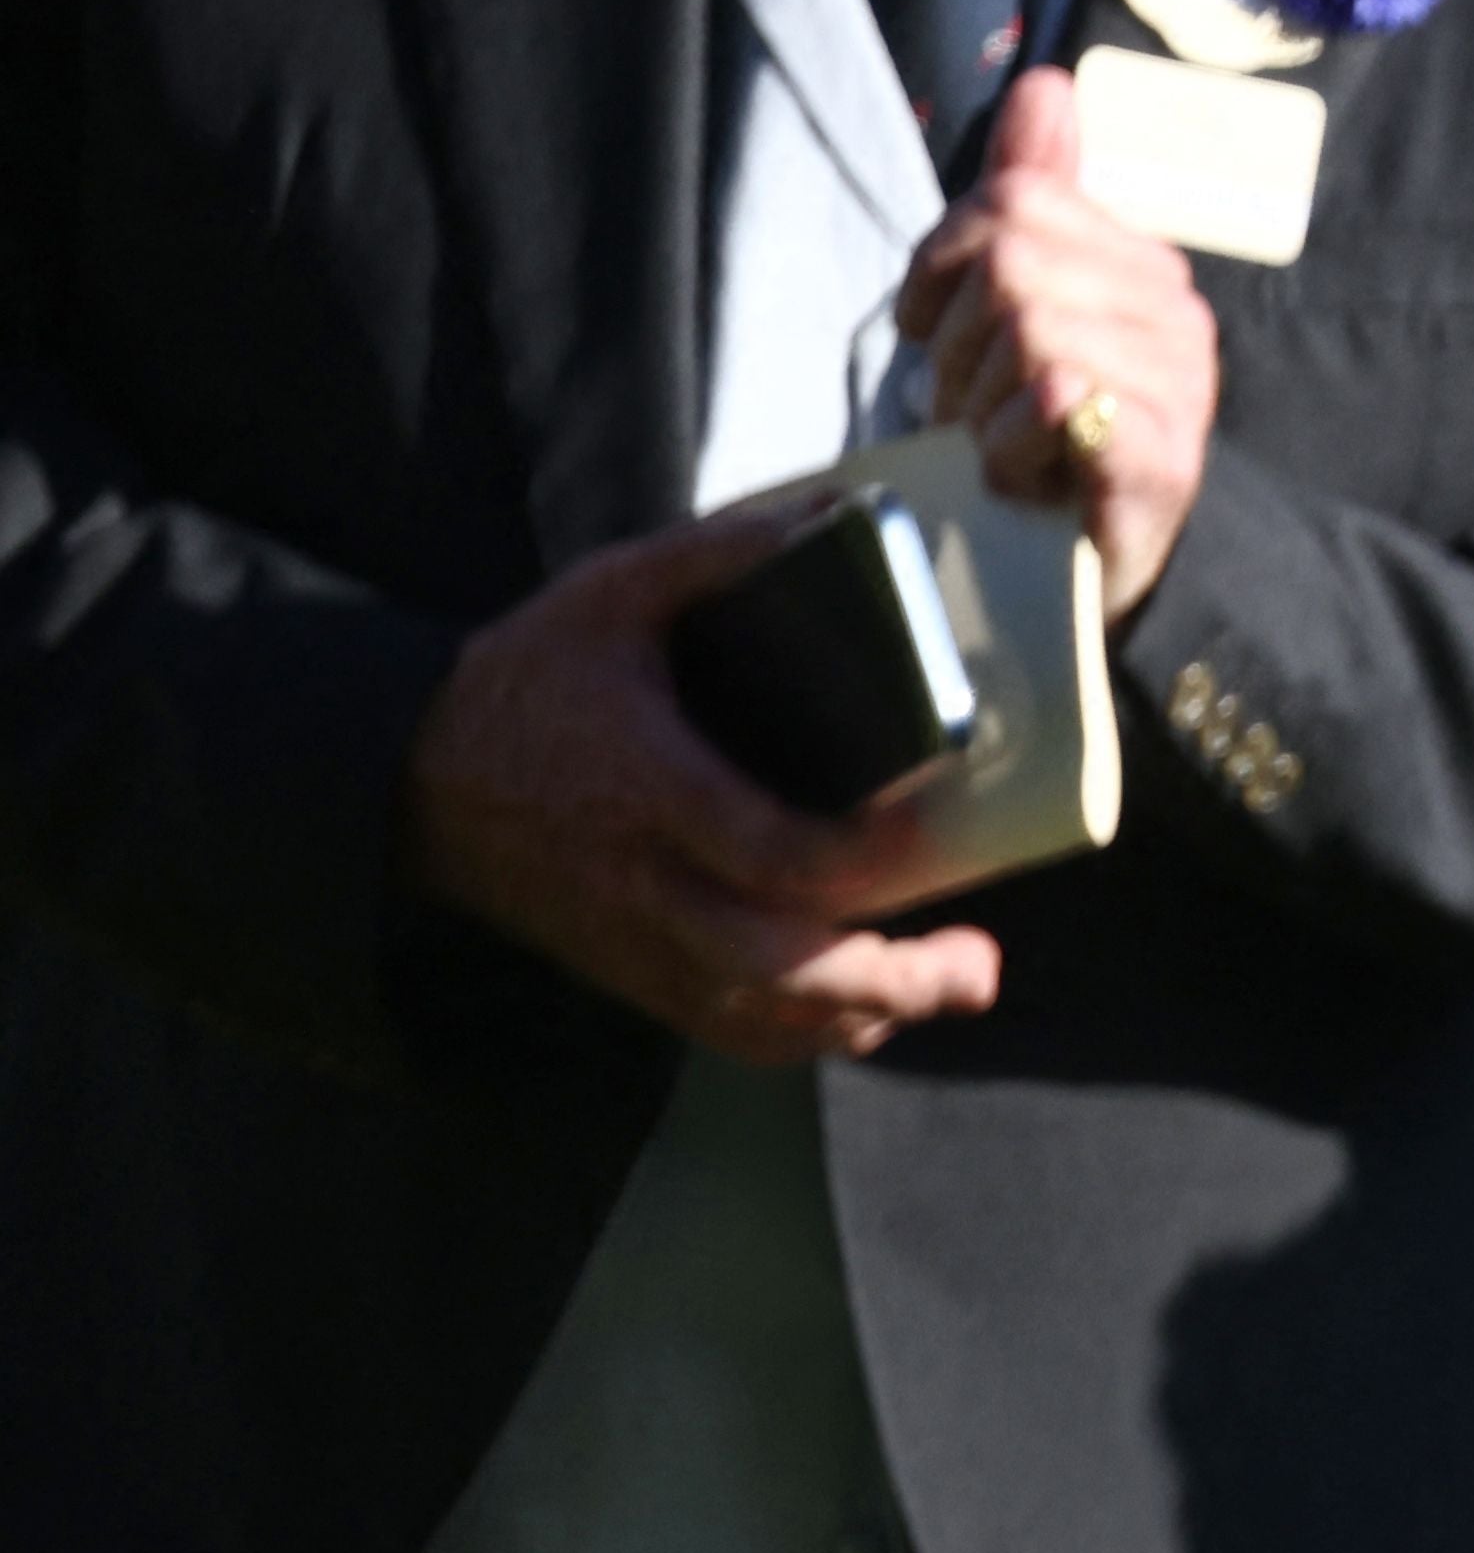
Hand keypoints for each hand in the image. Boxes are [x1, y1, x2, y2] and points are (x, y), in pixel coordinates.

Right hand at [401, 513, 1005, 1059]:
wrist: (414, 777)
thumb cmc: (528, 679)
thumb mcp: (607, 595)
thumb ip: (715, 558)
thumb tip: (834, 515)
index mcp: (645, 784)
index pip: (767, 849)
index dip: (860, 858)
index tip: (936, 830)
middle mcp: (643, 881)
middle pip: (774, 964)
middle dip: (887, 978)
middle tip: (980, 961)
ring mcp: (636, 940)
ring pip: (760, 1016)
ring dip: (866, 1015)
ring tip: (955, 981)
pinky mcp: (632, 975)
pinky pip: (729, 1034)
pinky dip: (809, 1037)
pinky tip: (875, 1011)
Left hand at [895, 69, 1219, 617]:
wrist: (1097, 570)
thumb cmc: (1048, 440)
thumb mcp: (1030, 304)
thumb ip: (1038, 197)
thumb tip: (1048, 85)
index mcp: (1143, 266)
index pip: (1014, 201)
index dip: (940, 261)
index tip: (928, 328)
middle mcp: (1174, 314)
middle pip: (1012, 262)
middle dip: (956, 343)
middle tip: (965, 406)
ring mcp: (1177, 384)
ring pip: (1027, 326)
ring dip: (978, 403)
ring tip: (995, 447)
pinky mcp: (1163, 455)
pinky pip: (1055, 394)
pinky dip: (1010, 444)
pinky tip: (1022, 478)